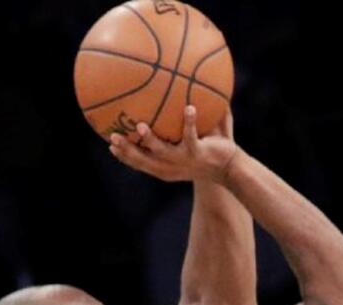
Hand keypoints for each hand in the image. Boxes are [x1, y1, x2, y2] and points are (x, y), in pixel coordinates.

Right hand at [108, 105, 237, 182]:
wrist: (231, 169)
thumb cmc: (209, 153)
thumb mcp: (189, 144)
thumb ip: (176, 128)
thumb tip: (167, 97)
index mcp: (165, 167)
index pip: (140, 163)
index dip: (125, 156)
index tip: (110, 145)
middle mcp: (171, 166)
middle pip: (143, 161)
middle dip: (127, 150)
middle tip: (112, 137)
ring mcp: (184, 160)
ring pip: (162, 151)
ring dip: (150, 139)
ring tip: (141, 126)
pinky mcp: (198, 152)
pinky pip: (191, 136)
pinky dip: (189, 122)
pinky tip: (189, 108)